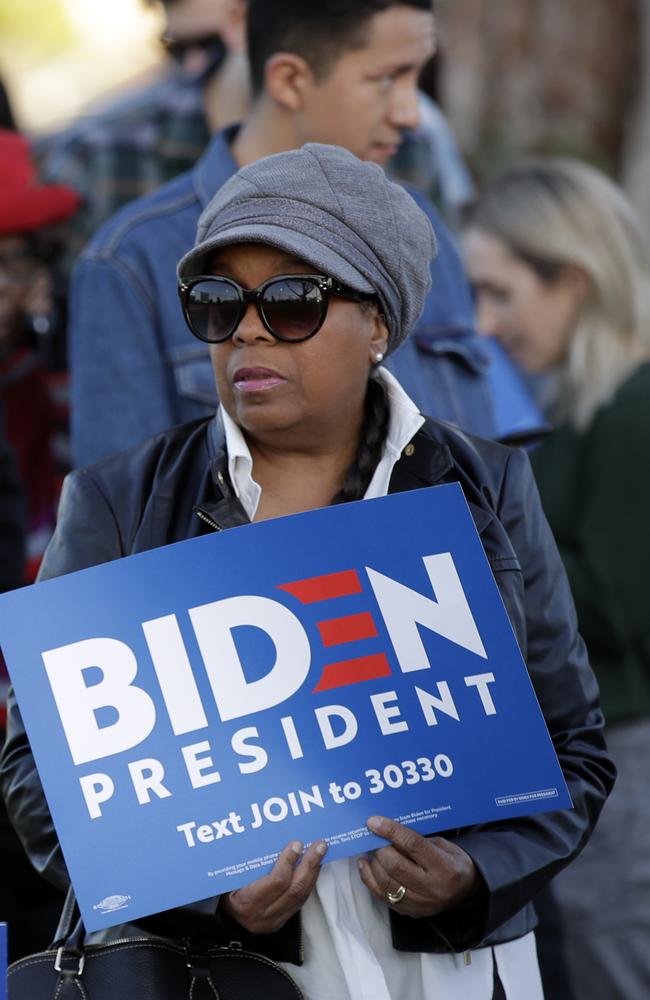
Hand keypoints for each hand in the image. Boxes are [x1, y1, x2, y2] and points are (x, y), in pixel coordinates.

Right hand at [220, 839, 327, 933]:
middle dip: (309, 865)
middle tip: (319, 846)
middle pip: (294, 889)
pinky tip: (314, 869)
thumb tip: (265, 840)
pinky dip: (309, 882)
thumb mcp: (230, 882)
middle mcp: (265, 914)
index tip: (296, 844)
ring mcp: (276, 920)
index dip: (288, 862)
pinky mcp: (283, 921)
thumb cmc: (228, 896)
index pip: (275, 882)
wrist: (228, 925)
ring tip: (320, 853)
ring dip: (313, 872)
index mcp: (249, 902)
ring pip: (301, 896)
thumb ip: (247, 865)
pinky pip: (301, 901)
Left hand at [357, 816, 480, 918]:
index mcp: (443, 866)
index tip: (374, 822)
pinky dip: (370, 880)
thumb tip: (389, 832)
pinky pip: (383, 897)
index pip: (413, 845)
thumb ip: (418, 840)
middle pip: (396, 867)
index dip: (391, 831)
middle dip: (380, 850)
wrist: (465, 890)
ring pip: (387, 884)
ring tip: (370, 851)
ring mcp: (420, 903)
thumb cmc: (453, 862)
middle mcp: (431, 887)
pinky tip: (365, 866)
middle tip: (374, 839)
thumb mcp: (442, 845)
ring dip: (373, 865)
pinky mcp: (410, 912)